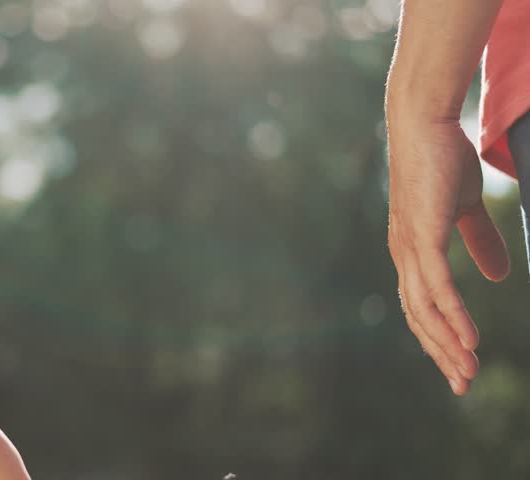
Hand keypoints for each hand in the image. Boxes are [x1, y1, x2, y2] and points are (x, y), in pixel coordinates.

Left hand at [386, 117, 509, 395]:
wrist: (425, 125)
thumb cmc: (443, 162)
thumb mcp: (466, 210)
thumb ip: (479, 242)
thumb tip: (498, 275)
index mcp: (412, 252)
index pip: (422, 306)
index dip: (438, 337)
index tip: (457, 365)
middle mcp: (404, 256)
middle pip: (419, 318)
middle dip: (440, 353)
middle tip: (462, 384)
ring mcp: (409, 248)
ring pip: (426, 310)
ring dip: (447, 344)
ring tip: (468, 371)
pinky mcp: (421, 237)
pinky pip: (436, 288)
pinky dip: (452, 317)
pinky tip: (467, 340)